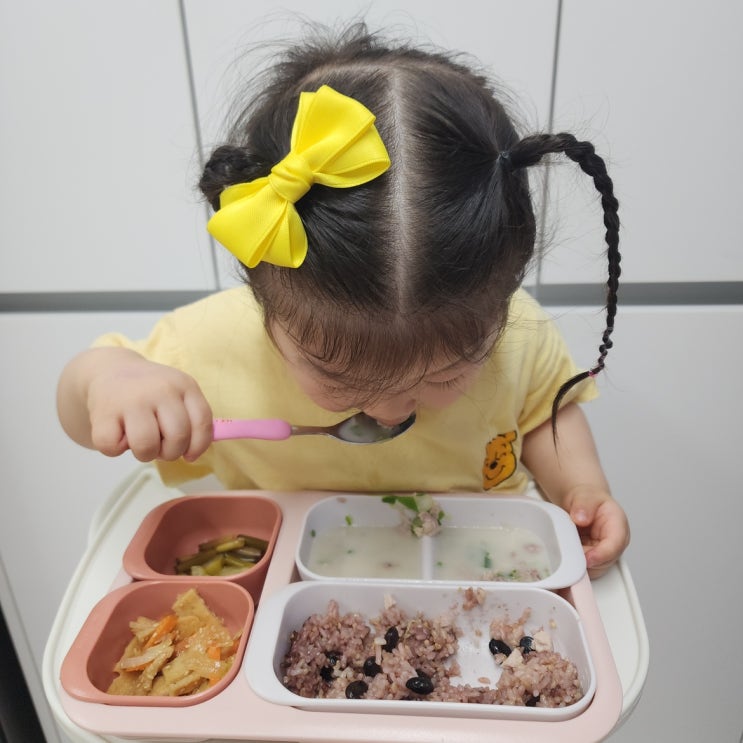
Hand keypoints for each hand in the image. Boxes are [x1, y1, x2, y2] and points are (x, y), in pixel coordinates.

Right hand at [59, 348, 212, 462]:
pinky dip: (114, 449)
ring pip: (146, 447)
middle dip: (170, 453)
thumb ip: (193, 419)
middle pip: (177, 438)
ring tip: (139, 440)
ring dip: (144, 454)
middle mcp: (161, 389)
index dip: (198, 446)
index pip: (202, 422)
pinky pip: (112, 448)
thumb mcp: (179, 395)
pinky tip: (117, 431)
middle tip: (160, 445)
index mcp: (185, 385)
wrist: (110, 370)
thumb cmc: (150, 393)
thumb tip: (194, 453)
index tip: (189, 455)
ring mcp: (132, 399)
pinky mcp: (104, 411)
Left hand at [564, 488, 630, 578]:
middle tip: (567, 552)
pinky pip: (584, 569)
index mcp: (618, 527)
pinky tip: (566, 554)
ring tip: (565, 549)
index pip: (614, 546)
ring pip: (593, 569)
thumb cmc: (589, 500)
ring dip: (578, 563)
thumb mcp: (585, 496)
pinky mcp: (592, 560)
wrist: (582, 503)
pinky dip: (573, 564)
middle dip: (585, 561)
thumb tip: (581, 518)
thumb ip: (583, 505)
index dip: (601, 555)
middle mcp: (614, 544)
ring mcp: (603, 554)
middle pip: (604, 562)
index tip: (587, 558)